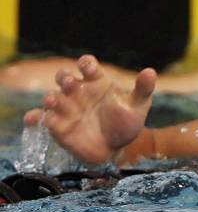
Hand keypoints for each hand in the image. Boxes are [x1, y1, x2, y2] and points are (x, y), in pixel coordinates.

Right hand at [23, 55, 155, 164]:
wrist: (117, 147)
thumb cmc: (126, 122)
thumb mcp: (138, 105)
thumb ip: (143, 88)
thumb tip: (150, 71)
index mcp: (96, 82)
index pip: (87, 66)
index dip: (85, 64)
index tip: (86, 67)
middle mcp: (78, 91)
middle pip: (65, 78)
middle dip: (64, 78)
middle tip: (69, 83)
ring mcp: (66, 108)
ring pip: (52, 98)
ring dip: (51, 98)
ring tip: (54, 102)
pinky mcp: (58, 126)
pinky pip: (41, 119)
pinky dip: (34, 118)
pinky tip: (32, 119)